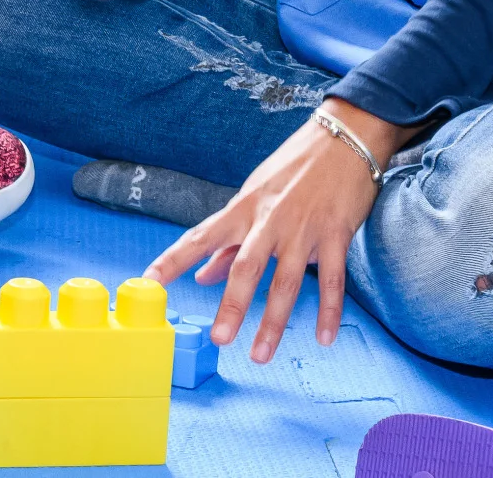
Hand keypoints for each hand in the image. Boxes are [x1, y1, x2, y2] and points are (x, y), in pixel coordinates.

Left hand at [145, 99, 401, 362]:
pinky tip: (323, 338)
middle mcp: (269, 220)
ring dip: (274, 320)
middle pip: (246, 267)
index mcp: (242, 209)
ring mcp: (303, 228)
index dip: (173, 260)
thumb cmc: (293, 168)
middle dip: (232, 305)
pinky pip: (333, 279)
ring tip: (261, 353)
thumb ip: (228, 240)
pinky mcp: (336, 233)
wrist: (343, 138)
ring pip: (287, 281)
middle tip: (219, 339)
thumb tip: (201, 274)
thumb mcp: (254, 196)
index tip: (149, 281)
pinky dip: (328, 311)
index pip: (199, 236)